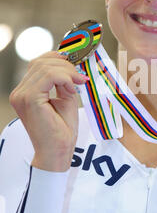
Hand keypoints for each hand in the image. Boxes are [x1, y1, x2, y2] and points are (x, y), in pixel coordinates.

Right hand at [9, 51, 89, 171]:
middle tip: (81, 77)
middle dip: (65, 65)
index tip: (77, 68)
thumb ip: (64, 82)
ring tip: (78, 83)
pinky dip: (65, 77)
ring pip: (45, 66)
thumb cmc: (61, 130)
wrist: (57, 153)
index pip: (38, 63)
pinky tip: (73, 87)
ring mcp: (22, 95)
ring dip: (67, 71)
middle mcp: (19, 92)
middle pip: (41, 62)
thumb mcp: (65, 99)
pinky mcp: (30, 99)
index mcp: (25, 91)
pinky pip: (49, 76)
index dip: (59, 59)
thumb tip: (72, 65)